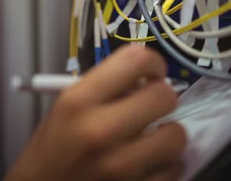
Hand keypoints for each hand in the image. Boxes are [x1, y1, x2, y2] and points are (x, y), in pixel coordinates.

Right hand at [4, 45, 186, 180]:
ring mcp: (120, 167)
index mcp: (79, 100)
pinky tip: (150, 162)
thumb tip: (148, 81)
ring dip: (168, 135)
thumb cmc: (54, 145)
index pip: (136, 61)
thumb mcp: (67, 104)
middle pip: (164, 97)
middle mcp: (101, 130)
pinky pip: (174, 170)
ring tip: (153, 137)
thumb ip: (106, 87)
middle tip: (152, 105)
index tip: (152, 73)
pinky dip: (166, 165)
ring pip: (177, 137)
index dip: (152, 63)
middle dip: (162, 98)